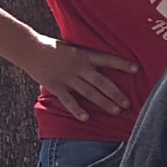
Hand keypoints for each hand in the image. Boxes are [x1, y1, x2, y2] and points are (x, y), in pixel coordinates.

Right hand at [18, 35, 139, 123]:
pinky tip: (86, 118)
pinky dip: (77, 109)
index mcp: (84, 55)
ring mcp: (68, 77)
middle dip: (116, 93)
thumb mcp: (73, 49)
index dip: (122, 64)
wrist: (30, 48)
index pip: (107, 59)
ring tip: (116, 111)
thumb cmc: (53, 48)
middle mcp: (79, 67)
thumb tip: (102, 65)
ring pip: (90, 92)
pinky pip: (69, 100)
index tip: (136, 69)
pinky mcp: (56, 86)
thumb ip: (86, 58)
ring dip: (104, 103)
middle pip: (102, 82)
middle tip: (128, 104)